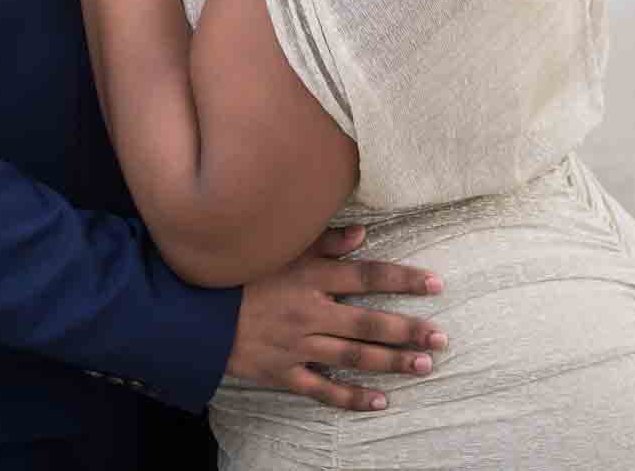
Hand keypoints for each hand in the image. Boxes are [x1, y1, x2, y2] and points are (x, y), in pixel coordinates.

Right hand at [228, 225, 447, 412]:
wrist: (193, 313)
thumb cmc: (239, 274)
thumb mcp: (280, 249)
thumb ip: (324, 242)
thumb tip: (363, 233)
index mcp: (310, 277)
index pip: (367, 276)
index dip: (404, 280)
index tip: (436, 284)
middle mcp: (309, 312)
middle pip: (369, 323)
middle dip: (409, 330)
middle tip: (441, 337)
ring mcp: (297, 346)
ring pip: (354, 357)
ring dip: (392, 362)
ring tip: (424, 366)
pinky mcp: (283, 373)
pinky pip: (324, 390)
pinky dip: (353, 398)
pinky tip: (381, 400)